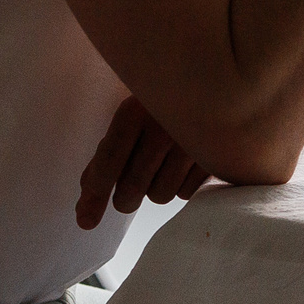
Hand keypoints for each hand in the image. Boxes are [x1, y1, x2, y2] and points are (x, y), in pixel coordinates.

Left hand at [77, 95, 211, 229]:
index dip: (95, 194)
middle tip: (130, 192)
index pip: (108, 161)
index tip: (85, 220)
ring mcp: (193, 141)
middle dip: (126, 199)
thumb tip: (85, 211)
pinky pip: (187, 193)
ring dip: (158, 189)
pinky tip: (188, 164)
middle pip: (132, 188)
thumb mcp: (130, 122)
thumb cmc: (160, 109)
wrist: (213, 83)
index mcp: (135, 110)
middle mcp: (164, 125)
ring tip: (165, 166)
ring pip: (161, 195)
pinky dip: (183, 185)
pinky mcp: (218, 156)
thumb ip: (105, 160)